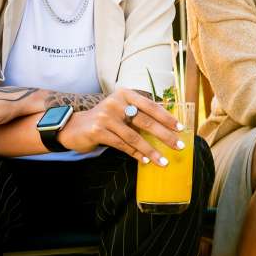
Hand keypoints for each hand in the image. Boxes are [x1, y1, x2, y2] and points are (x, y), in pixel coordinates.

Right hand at [59, 89, 184, 164]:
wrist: (74, 126)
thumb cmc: (105, 119)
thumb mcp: (122, 110)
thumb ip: (140, 114)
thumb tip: (167, 125)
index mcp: (126, 94)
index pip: (151, 106)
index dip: (167, 117)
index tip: (180, 128)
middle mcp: (116, 102)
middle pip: (146, 121)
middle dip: (165, 135)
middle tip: (179, 146)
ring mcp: (106, 116)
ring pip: (134, 136)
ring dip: (151, 151)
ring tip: (163, 161)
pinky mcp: (98, 131)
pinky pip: (122, 145)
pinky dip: (135, 154)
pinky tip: (145, 161)